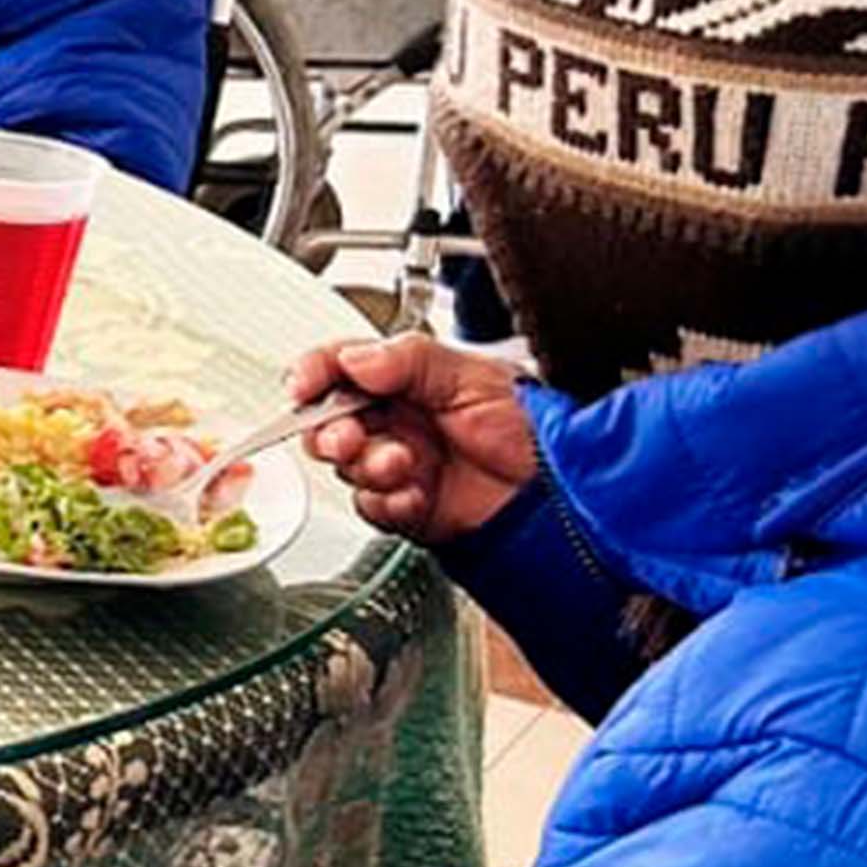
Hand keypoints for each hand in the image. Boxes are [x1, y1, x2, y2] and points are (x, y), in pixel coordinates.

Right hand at [293, 335, 542, 546]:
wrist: (561, 490)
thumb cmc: (532, 428)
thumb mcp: (473, 374)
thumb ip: (409, 360)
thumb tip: (355, 358)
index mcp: (405, 381)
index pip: (340, 369)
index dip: (314, 373)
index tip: (305, 384)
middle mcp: (396, 422)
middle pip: (327, 421)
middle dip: (328, 430)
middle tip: (348, 435)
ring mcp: (398, 465)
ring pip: (345, 466)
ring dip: (365, 466)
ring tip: (401, 465)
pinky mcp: (407, 507)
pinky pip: (371, 506)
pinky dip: (386, 502)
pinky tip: (411, 495)